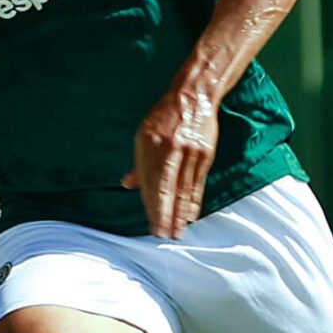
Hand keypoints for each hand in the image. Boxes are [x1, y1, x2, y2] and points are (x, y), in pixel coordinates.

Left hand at [121, 86, 218, 239]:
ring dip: (180, 213)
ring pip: (183, 189)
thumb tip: (128, 184)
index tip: (151, 224)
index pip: (150, 181)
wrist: (193, 97)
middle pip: (167, 188)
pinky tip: (191, 215)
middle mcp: (170, 149)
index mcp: (151, 144)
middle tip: (162, 235)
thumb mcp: (144, 135)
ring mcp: (189, 152)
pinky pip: (198, 183)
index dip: (151, 205)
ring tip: (177, 231)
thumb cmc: (165, 117)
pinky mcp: (204, 154)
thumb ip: (139, 162)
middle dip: (164, 214)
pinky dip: (194, 201)